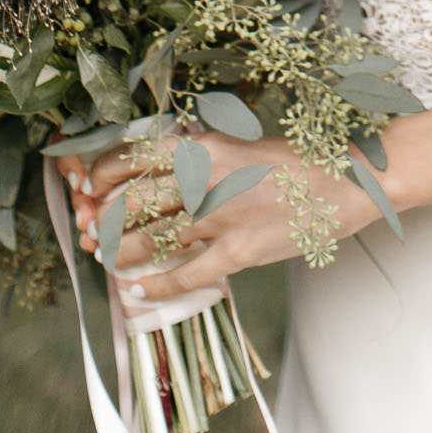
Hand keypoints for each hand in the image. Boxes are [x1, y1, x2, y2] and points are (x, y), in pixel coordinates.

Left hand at [56, 130, 381, 303]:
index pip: (134, 158)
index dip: (101, 176)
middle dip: (103, 219)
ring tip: (107, 258)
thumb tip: (155, 171)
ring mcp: (220, 218)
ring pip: (152, 239)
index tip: (87, 187)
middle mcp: (204, 179)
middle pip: (134, 202)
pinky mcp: (238, 252)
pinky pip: (184, 273)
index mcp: (203, 145)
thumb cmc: (293, 158)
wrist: (344, 181)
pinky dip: (156, 285)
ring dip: (122, 252)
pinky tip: (139, 290)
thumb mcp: (238, 142)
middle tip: (89, 231)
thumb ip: (198, 156)